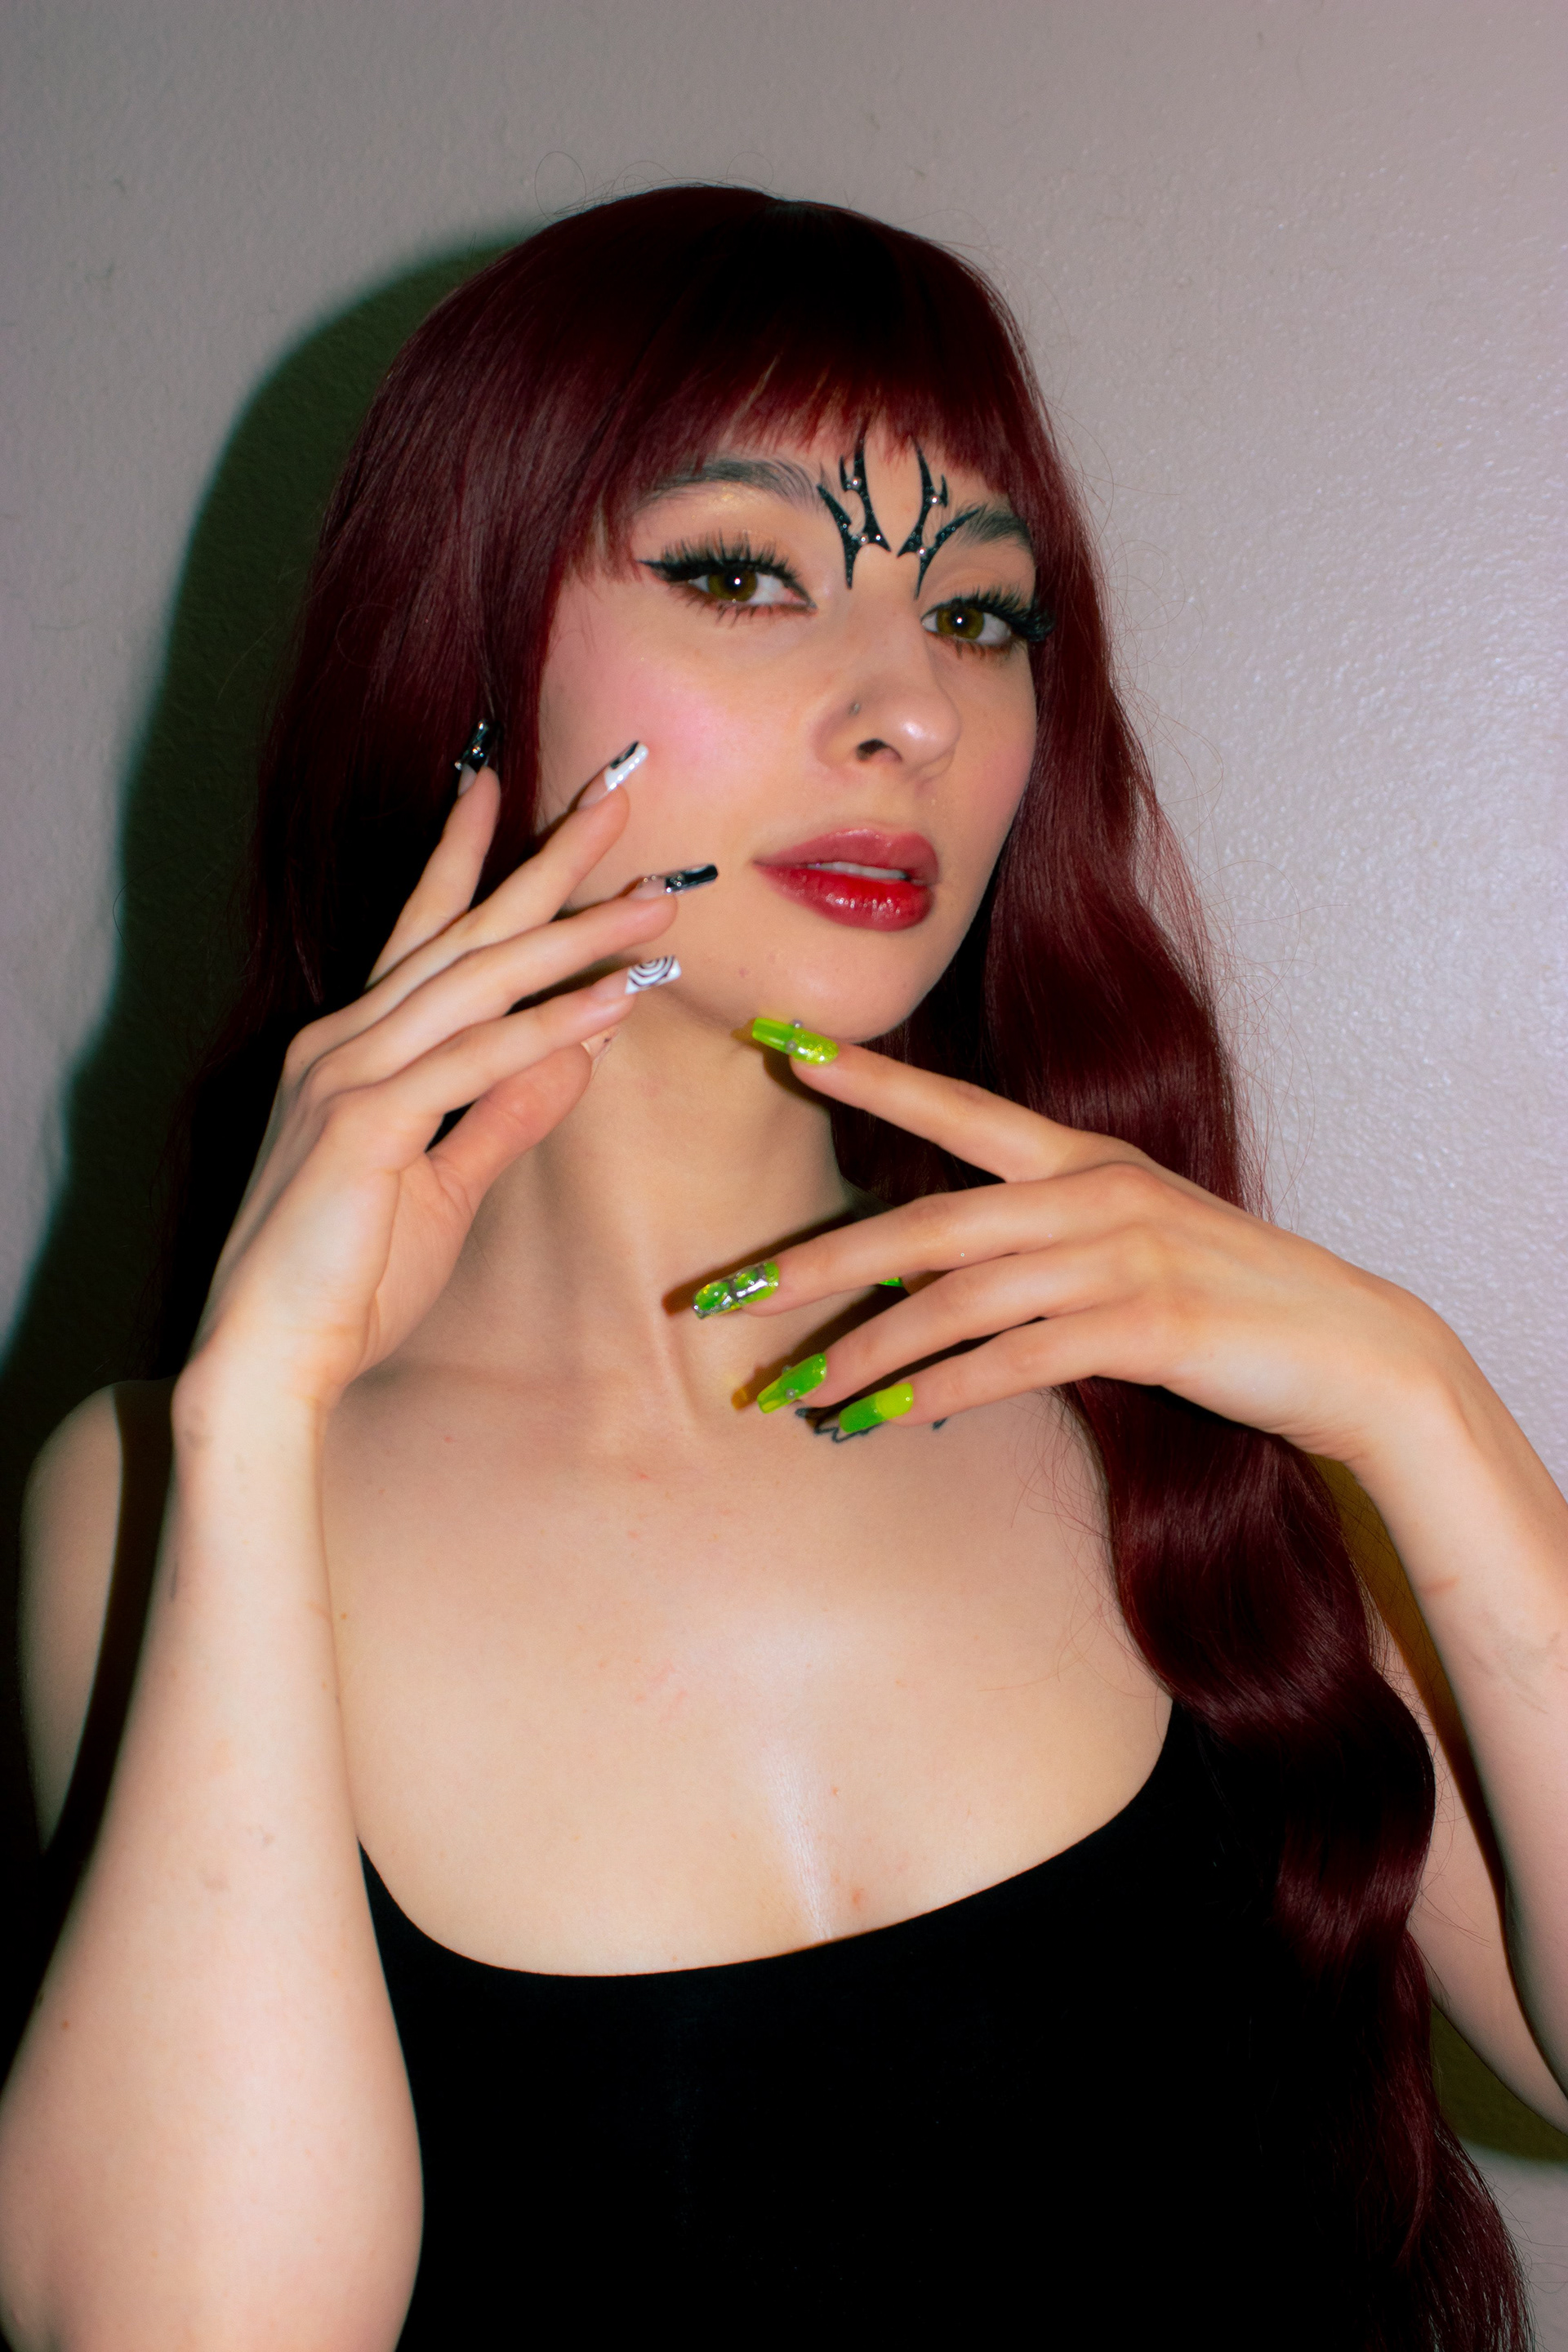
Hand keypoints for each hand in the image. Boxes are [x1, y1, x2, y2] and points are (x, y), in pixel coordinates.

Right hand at [188, 764, 674, 1412]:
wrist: (270, 1360)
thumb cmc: (348, 1281)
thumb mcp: (446, 1186)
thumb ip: (505, 1113)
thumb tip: (573, 1051)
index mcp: (352, 1050)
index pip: (422, 931)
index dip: (466, 855)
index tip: (507, 784)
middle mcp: (342, 1043)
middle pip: (462, 931)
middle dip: (545, 861)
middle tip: (619, 795)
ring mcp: (345, 1077)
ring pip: (478, 983)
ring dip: (573, 938)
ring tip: (651, 905)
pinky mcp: (362, 1126)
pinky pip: (474, 1062)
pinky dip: (546, 1028)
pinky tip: (611, 1002)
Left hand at [738, 1047, 1456, 1466]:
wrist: (1349, 1348)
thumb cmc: (1226, 1301)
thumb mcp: (1128, 1246)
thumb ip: (1035, 1248)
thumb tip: (924, 1280)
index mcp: (1083, 1160)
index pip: (956, 1110)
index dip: (869, 1078)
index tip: (784, 1051)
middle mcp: (1093, 1192)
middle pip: (924, 1223)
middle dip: (815, 1265)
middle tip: (725, 1298)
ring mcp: (1122, 1256)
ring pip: (955, 1299)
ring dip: (864, 1351)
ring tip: (794, 1393)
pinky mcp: (1146, 1326)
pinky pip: (1012, 1361)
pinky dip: (939, 1391)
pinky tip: (886, 1418)